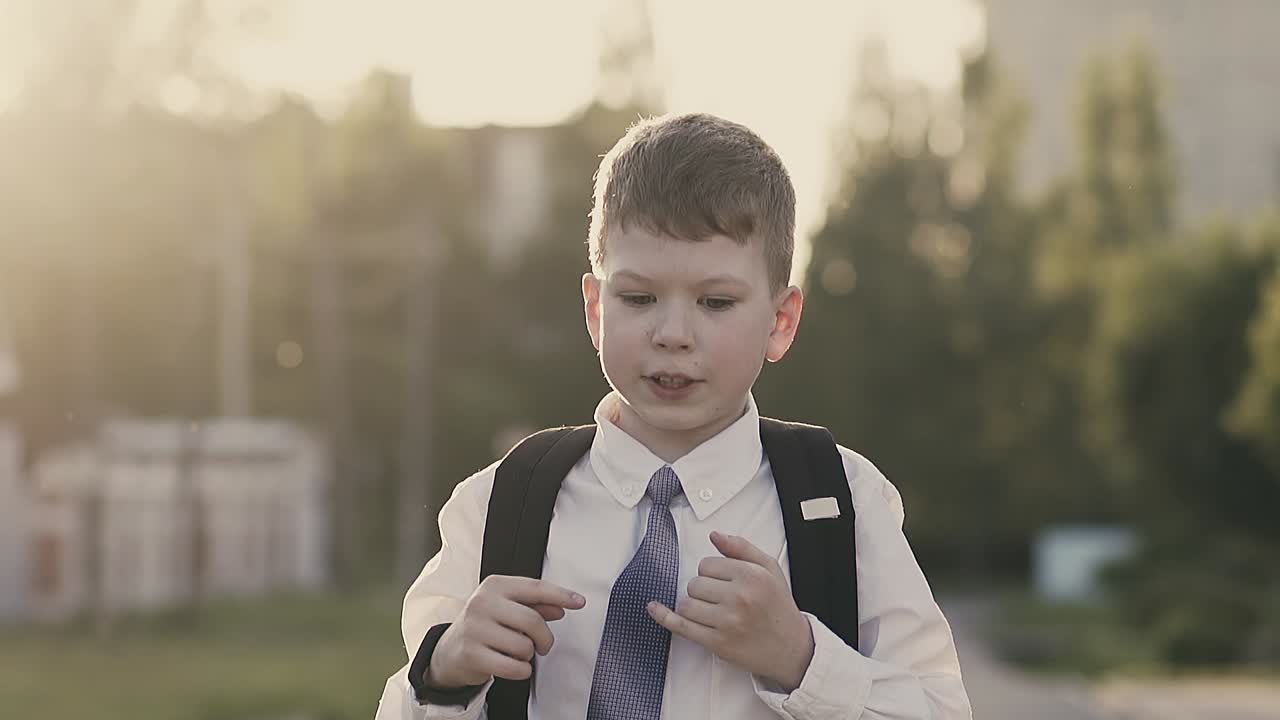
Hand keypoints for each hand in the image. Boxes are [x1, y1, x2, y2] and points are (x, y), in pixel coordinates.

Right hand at [427, 575, 585, 688]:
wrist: (449, 651)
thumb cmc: (485, 626)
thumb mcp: (507, 608)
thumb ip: (535, 606)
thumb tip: (561, 607)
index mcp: (495, 585)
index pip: (535, 587)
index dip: (561, 594)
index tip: (579, 602)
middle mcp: (483, 603)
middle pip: (533, 621)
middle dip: (545, 638)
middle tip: (544, 645)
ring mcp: (475, 628)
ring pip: (524, 646)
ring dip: (528, 655)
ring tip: (517, 652)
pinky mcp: (472, 654)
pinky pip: (514, 667)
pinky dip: (522, 670)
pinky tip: (515, 666)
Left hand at [648, 530, 814, 691]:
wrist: (792, 648)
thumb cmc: (779, 608)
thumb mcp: (770, 570)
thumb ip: (742, 548)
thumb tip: (714, 535)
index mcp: (752, 576)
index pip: (708, 564)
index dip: (713, 572)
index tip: (724, 581)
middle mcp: (739, 598)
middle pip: (695, 583)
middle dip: (703, 588)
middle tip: (721, 598)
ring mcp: (727, 622)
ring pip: (686, 603)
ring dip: (693, 605)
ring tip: (712, 611)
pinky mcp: (717, 643)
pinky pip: (681, 626)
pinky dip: (664, 616)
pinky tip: (654, 608)